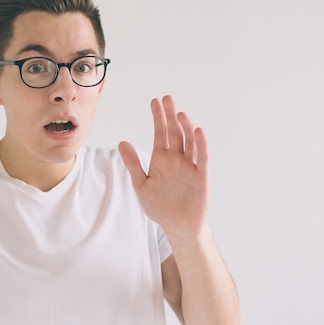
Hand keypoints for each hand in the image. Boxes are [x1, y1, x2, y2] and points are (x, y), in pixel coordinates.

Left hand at [119, 95, 209, 238]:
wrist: (177, 226)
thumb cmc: (160, 206)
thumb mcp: (141, 184)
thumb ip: (133, 164)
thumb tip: (122, 143)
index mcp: (162, 159)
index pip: (161, 133)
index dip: (158, 117)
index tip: (155, 101)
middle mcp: (177, 159)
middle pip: (175, 132)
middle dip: (171, 116)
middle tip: (167, 98)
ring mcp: (189, 166)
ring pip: (189, 141)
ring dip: (185, 127)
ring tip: (179, 113)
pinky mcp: (201, 176)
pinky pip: (201, 157)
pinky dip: (201, 144)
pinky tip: (198, 131)